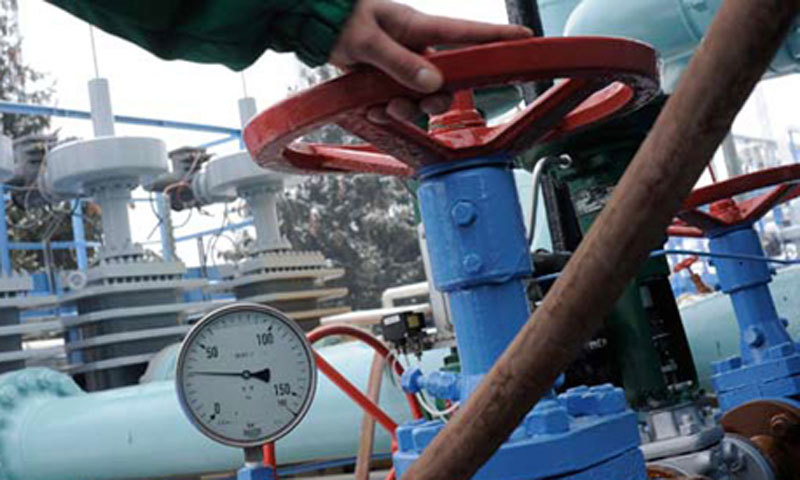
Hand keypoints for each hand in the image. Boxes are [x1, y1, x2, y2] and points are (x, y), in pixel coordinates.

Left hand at [329, 0, 531, 122]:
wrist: (314, 23)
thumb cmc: (340, 18)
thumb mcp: (367, 41)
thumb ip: (399, 63)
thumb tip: (432, 83)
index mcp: (418, 28)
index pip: (468, 33)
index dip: (498, 38)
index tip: (526, 40)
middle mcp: (417, 47)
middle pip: (446, 81)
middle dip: (433, 100)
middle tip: (415, 104)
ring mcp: (403, 63)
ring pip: (421, 96)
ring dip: (405, 108)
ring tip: (382, 106)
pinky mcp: (388, 77)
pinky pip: (398, 101)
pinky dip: (386, 110)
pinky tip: (371, 107)